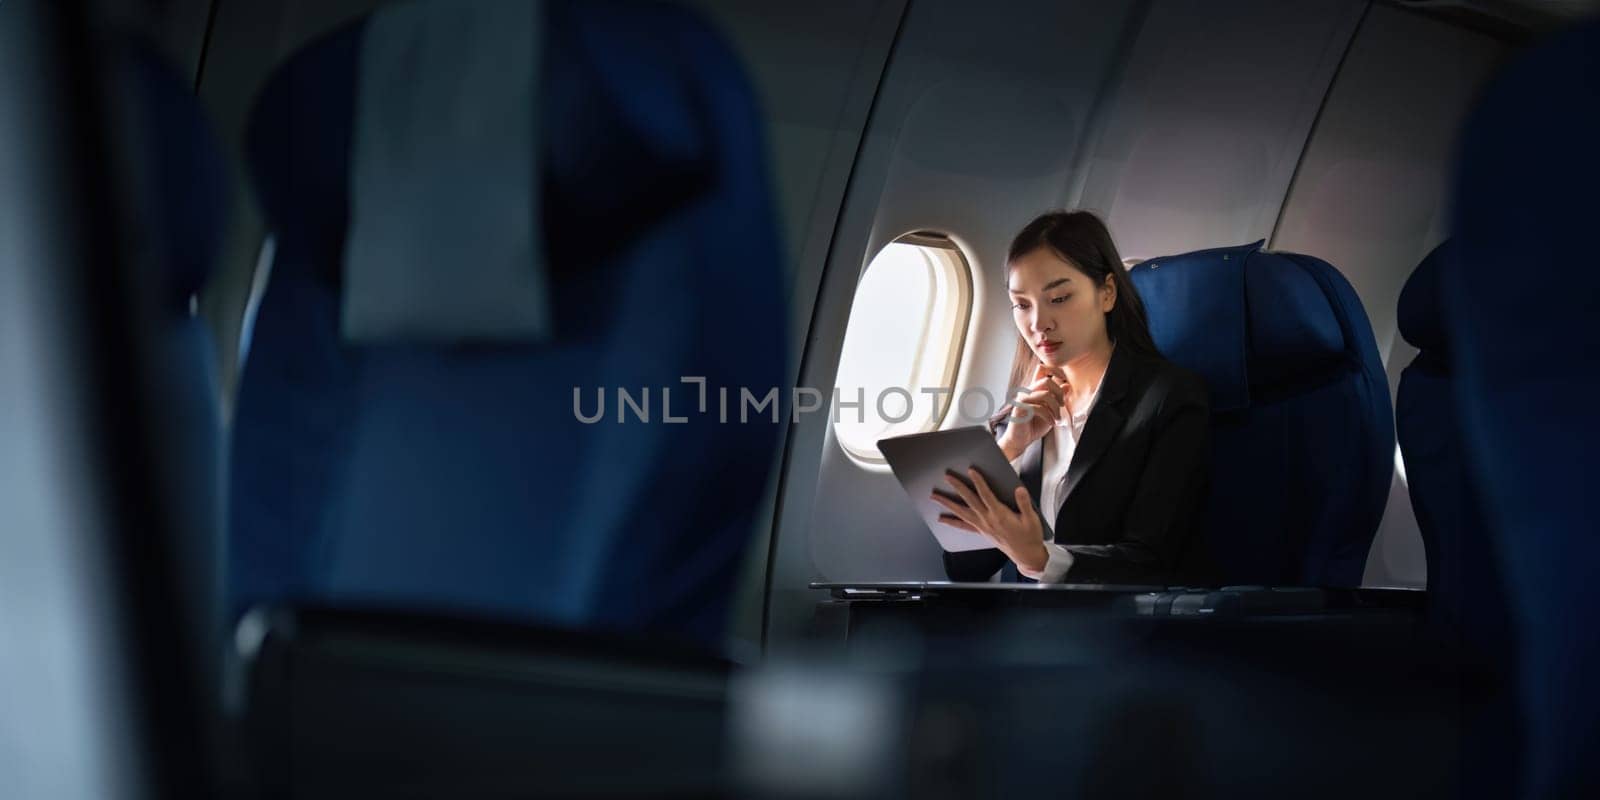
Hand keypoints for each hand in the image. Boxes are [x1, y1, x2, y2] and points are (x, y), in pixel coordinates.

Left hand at [930, 467, 1048, 573]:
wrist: (1026, 555)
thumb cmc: (1029, 536)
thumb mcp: (1032, 519)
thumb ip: (1024, 503)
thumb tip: (1019, 490)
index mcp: (1000, 515)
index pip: (986, 495)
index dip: (978, 482)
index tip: (971, 471)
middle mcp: (988, 520)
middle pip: (970, 500)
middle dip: (958, 487)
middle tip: (947, 477)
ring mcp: (982, 526)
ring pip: (961, 513)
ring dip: (947, 503)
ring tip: (935, 496)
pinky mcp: (981, 531)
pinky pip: (963, 526)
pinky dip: (951, 522)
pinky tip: (942, 519)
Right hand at [998, 362, 1066, 459]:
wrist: (1021, 440)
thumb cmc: (1034, 425)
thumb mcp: (1050, 411)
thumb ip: (1057, 398)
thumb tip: (1067, 385)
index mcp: (1034, 389)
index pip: (1042, 369)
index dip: (1055, 370)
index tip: (1064, 383)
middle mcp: (1028, 391)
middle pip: (1047, 380)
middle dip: (1059, 393)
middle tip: (1062, 405)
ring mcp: (1022, 399)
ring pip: (1045, 394)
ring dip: (1055, 408)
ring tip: (1057, 418)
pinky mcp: (1020, 408)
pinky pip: (1039, 408)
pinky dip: (1049, 417)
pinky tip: (1051, 423)